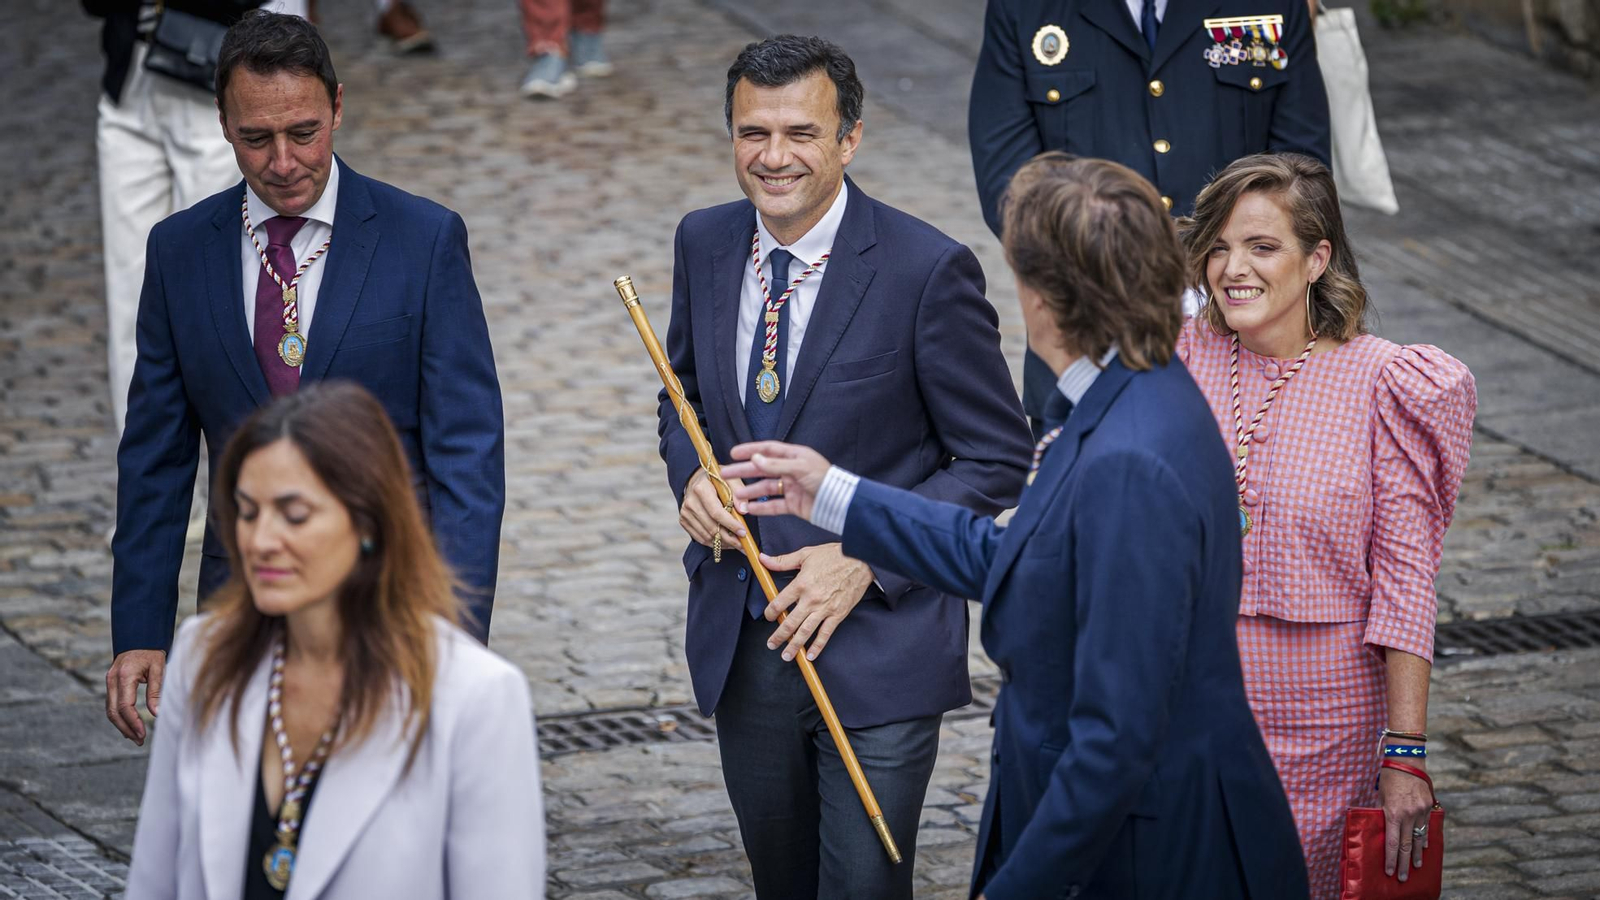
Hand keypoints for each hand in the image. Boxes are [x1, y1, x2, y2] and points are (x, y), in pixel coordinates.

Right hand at [105, 649, 165, 744]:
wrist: (139, 637)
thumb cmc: (151, 651)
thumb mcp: (158, 668)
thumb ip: (156, 691)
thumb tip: (157, 713)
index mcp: (124, 676)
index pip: (124, 706)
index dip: (133, 722)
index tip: (143, 734)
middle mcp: (112, 680)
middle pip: (113, 712)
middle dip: (126, 728)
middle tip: (140, 740)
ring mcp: (109, 682)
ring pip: (109, 710)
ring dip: (121, 725)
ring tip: (136, 737)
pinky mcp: (111, 684)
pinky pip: (111, 704)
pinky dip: (119, 717)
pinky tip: (130, 726)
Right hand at [679, 467, 745, 548]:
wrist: (698, 480)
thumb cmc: (719, 481)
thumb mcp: (732, 481)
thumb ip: (739, 494)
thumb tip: (744, 511)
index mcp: (701, 489)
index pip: (716, 512)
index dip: (731, 524)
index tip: (743, 532)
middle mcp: (690, 502)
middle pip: (711, 527)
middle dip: (730, 538)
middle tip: (743, 544)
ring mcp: (685, 513)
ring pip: (706, 536)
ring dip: (723, 543)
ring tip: (736, 544)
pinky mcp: (683, 521)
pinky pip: (700, 538)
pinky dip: (714, 543)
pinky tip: (725, 542)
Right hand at [723, 441, 832, 521]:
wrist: (840, 503)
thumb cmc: (824, 480)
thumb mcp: (800, 468)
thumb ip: (776, 464)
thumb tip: (755, 459)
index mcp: (794, 456)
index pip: (768, 450)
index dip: (750, 450)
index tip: (733, 453)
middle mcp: (791, 470)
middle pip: (762, 469)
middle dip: (744, 472)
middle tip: (725, 474)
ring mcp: (791, 488)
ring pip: (766, 488)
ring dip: (750, 491)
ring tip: (735, 495)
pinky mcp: (793, 504)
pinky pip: (774, 505)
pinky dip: (761, 507)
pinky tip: (749, 509)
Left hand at [758, 543, 873, 661]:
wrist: (860, 559)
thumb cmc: (834, 555)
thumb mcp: (805, 554)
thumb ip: (783, 561)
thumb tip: (763, 559)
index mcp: (801, 584)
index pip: (779, 603)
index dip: (770, 612)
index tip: (768, 617)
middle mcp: (811, 599)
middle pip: (790, 623)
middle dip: (778, 636)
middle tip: (771, 644)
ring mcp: (825, 609)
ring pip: (805, 632)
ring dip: (794, 646)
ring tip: (786, 656)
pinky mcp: (838, 614)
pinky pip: (826, 633)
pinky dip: (818, 646)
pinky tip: (811, 655)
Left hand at [1379, 757, 1433, 879]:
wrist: (1407, 759)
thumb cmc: (1389, 776)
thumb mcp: (1380, 795)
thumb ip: (1382, 812)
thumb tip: (1382, 826)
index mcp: (1393, 812)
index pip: (1392, 842)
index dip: (1391, 858)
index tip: (1390, 871)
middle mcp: (1408, 814)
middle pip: (1406, 845)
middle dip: (1404, 863)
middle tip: (1404, 877)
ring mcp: (1420, 811)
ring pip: (1419, 838)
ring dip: (1417, 854)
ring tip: (1416, 866)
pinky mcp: (1429, 806)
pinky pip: (1427, 826)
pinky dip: (1425, 838)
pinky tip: (1424, 847)